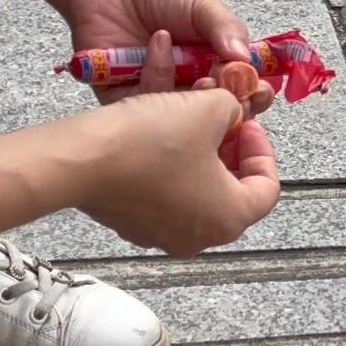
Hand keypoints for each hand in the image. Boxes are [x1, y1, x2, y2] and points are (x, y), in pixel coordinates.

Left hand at [62, 0, 274, 116]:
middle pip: (220, 113)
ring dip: (193, 98)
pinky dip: (156, 81)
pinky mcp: (129, 100)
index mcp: (217, 64)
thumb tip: (246, 59)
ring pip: (185, 118)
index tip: (256, 89)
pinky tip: (156, 47)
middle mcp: (192, 84)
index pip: (245, 89)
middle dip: (229, 106)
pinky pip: (148, 109)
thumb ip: (227, 28)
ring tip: (196, 73)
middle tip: (227, 90)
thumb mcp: (202, 5)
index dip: (254, 93)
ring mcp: (162, 95)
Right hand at [71, 88, 280, 256]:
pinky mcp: (130, 222)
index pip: (267, 187)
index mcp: (229, 218)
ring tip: (189, 119)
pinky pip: (162, 190)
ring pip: (194, 187)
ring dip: (197, 151)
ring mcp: (160, 234)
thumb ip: (233, 108)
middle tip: (220, 119)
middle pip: (231, 188)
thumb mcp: (208, 109)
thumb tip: (231, 110)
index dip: (262, 148)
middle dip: (228, 147)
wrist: (78, 159)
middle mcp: (197, 237)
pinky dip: (168, 163)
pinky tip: (158, 134)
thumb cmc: (149, 142)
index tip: (247, 123)